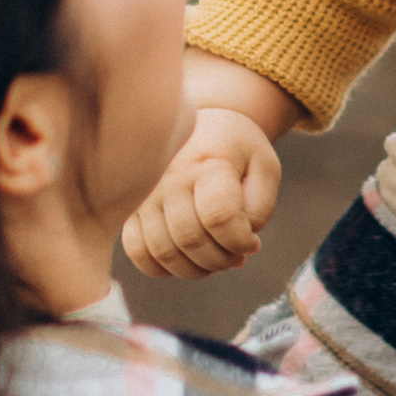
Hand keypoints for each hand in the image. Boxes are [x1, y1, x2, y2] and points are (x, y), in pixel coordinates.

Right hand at [121, 104, 284, 277]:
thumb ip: (258, 210)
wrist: (201, 125)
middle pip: (191, 240)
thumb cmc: (237, 151)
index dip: (241, 241)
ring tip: (214, 257)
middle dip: (221, 260)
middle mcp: (170, 177)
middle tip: (235, 256)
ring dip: (196, 270)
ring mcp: (145, 194)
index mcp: (208, 161)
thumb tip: (238, 249)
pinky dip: (162, 268)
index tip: (253, 242)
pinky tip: (186, 260)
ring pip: (164, 252)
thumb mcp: (264, 168)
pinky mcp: (132, 208)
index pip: (220, 217)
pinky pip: (137, 252)